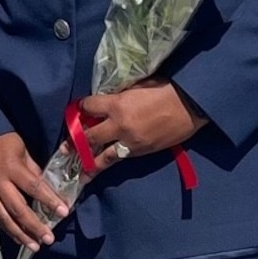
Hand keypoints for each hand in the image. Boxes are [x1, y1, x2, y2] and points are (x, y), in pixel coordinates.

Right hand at [0, 132, 62, 251]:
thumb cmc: (7, 142)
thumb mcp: (25, 152)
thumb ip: (35, 172)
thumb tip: (51, 191)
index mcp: (12, 169)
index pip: (34, 188)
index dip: (50, 201)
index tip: (64, 212)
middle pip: (18, 209)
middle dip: (35, 226)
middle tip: (49, 239)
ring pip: (5, 218)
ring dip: (21, 235)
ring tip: (35, 246)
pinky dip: (9, 230)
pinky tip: (20, 239)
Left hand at [75, 82, 204, 161]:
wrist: (191, 106)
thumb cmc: (166, 89)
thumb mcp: (137, 86)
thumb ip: (119, 95)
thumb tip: (106, 100)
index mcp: (117, 105)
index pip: (88, 107)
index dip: (82, 108)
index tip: (79, 109)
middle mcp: (119, 126)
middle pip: (89, 137)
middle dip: (76, 142)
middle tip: (65, 149)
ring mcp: (131, 142)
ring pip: (104, 157)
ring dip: (90, 164)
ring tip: (80, 172)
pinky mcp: (143, 152)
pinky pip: (122, 159)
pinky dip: (113, 161)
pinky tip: (104, 166)